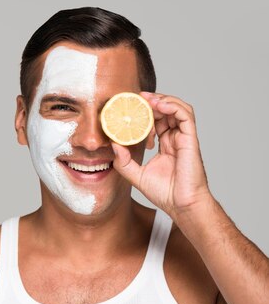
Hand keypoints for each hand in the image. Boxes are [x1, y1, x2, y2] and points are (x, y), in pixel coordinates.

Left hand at [111, 92, 214, 220]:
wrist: (182, 206)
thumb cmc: (165, 194)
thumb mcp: (136, 175)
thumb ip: (124, 161)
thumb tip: (113, 145)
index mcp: (165, 145)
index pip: (156, 121)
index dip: (144, 113)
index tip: (128, 109)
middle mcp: (175, 139)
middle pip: (166, 112)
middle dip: (152, 102)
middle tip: (136, 98)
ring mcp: (184, 138)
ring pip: (177, 109)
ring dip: (162, 100)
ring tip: (147, 99)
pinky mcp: (190, 139)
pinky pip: (186, 115)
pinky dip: (173, 106)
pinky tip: (159, 105)